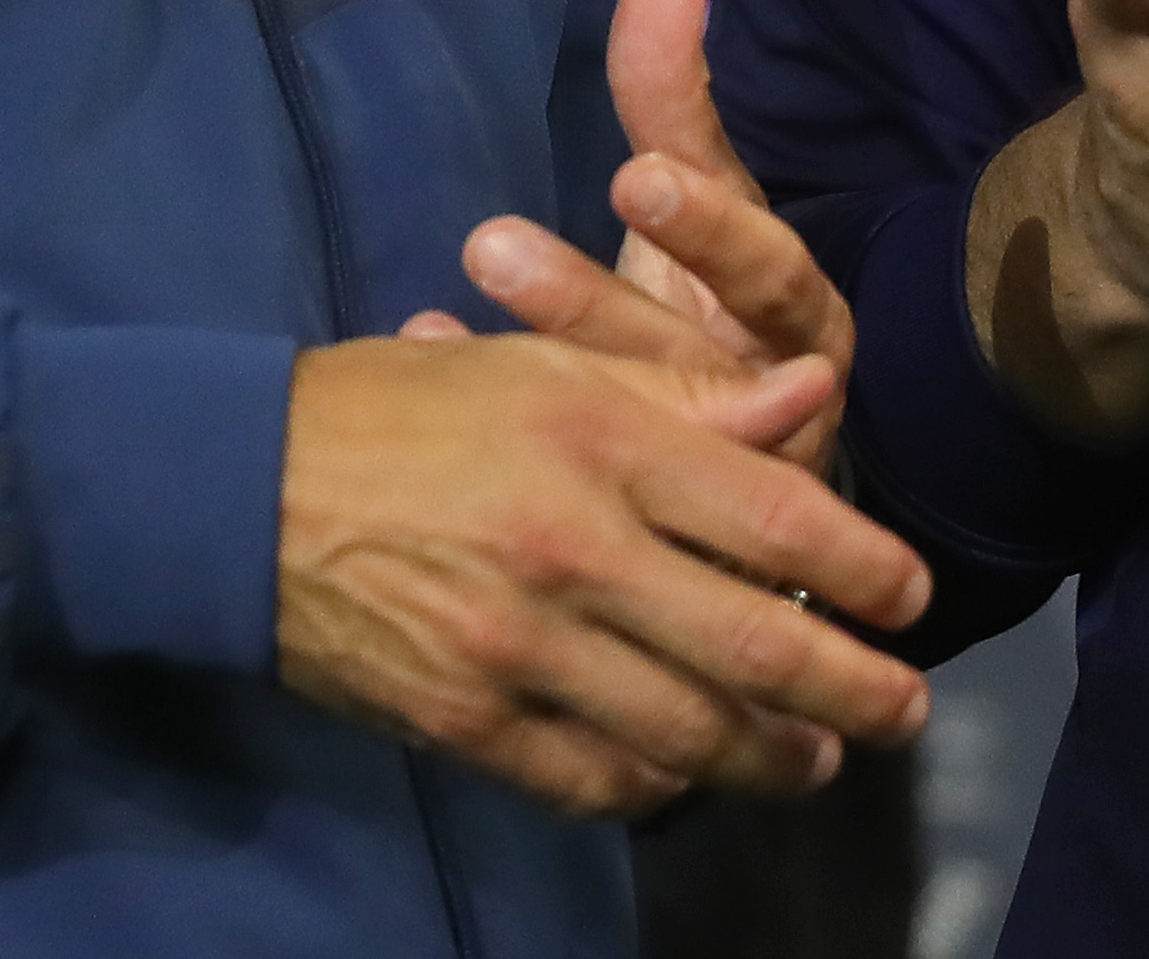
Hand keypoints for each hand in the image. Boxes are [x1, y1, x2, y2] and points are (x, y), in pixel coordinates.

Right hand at [275, 331, 931, 821]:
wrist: (236, 492)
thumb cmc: (403, 408)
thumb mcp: (544, 364)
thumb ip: (684, 392)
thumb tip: (810, 398)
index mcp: (600, 439)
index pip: (775, 516)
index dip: (864, 567)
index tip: (912, 597)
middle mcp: (575, 549)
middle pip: (756, 644)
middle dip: (852, 691)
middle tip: (905, 712)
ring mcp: (520, 648)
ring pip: (687, 730)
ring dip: (770, 757)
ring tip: (815, 762)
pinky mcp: (468, 721)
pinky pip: (594, 776)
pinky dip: (656, 783)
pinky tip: (686, 775)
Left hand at [443, 0, 862, 479]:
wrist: (761, 468)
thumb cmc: (717, 315)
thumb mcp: (705, 206)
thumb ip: (677, 100)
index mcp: (794, 320)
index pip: (767, 272)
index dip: (708, 228)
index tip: (636, 177)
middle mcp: (771, 405)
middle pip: (687, 362)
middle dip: (591, 308)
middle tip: (493, 244)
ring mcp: (719, 488)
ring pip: (637, 439)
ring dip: (539, 375)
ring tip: (438, 325)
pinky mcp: (669, 546)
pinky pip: (586, 488)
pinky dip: (497, 431)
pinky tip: (423, 363)